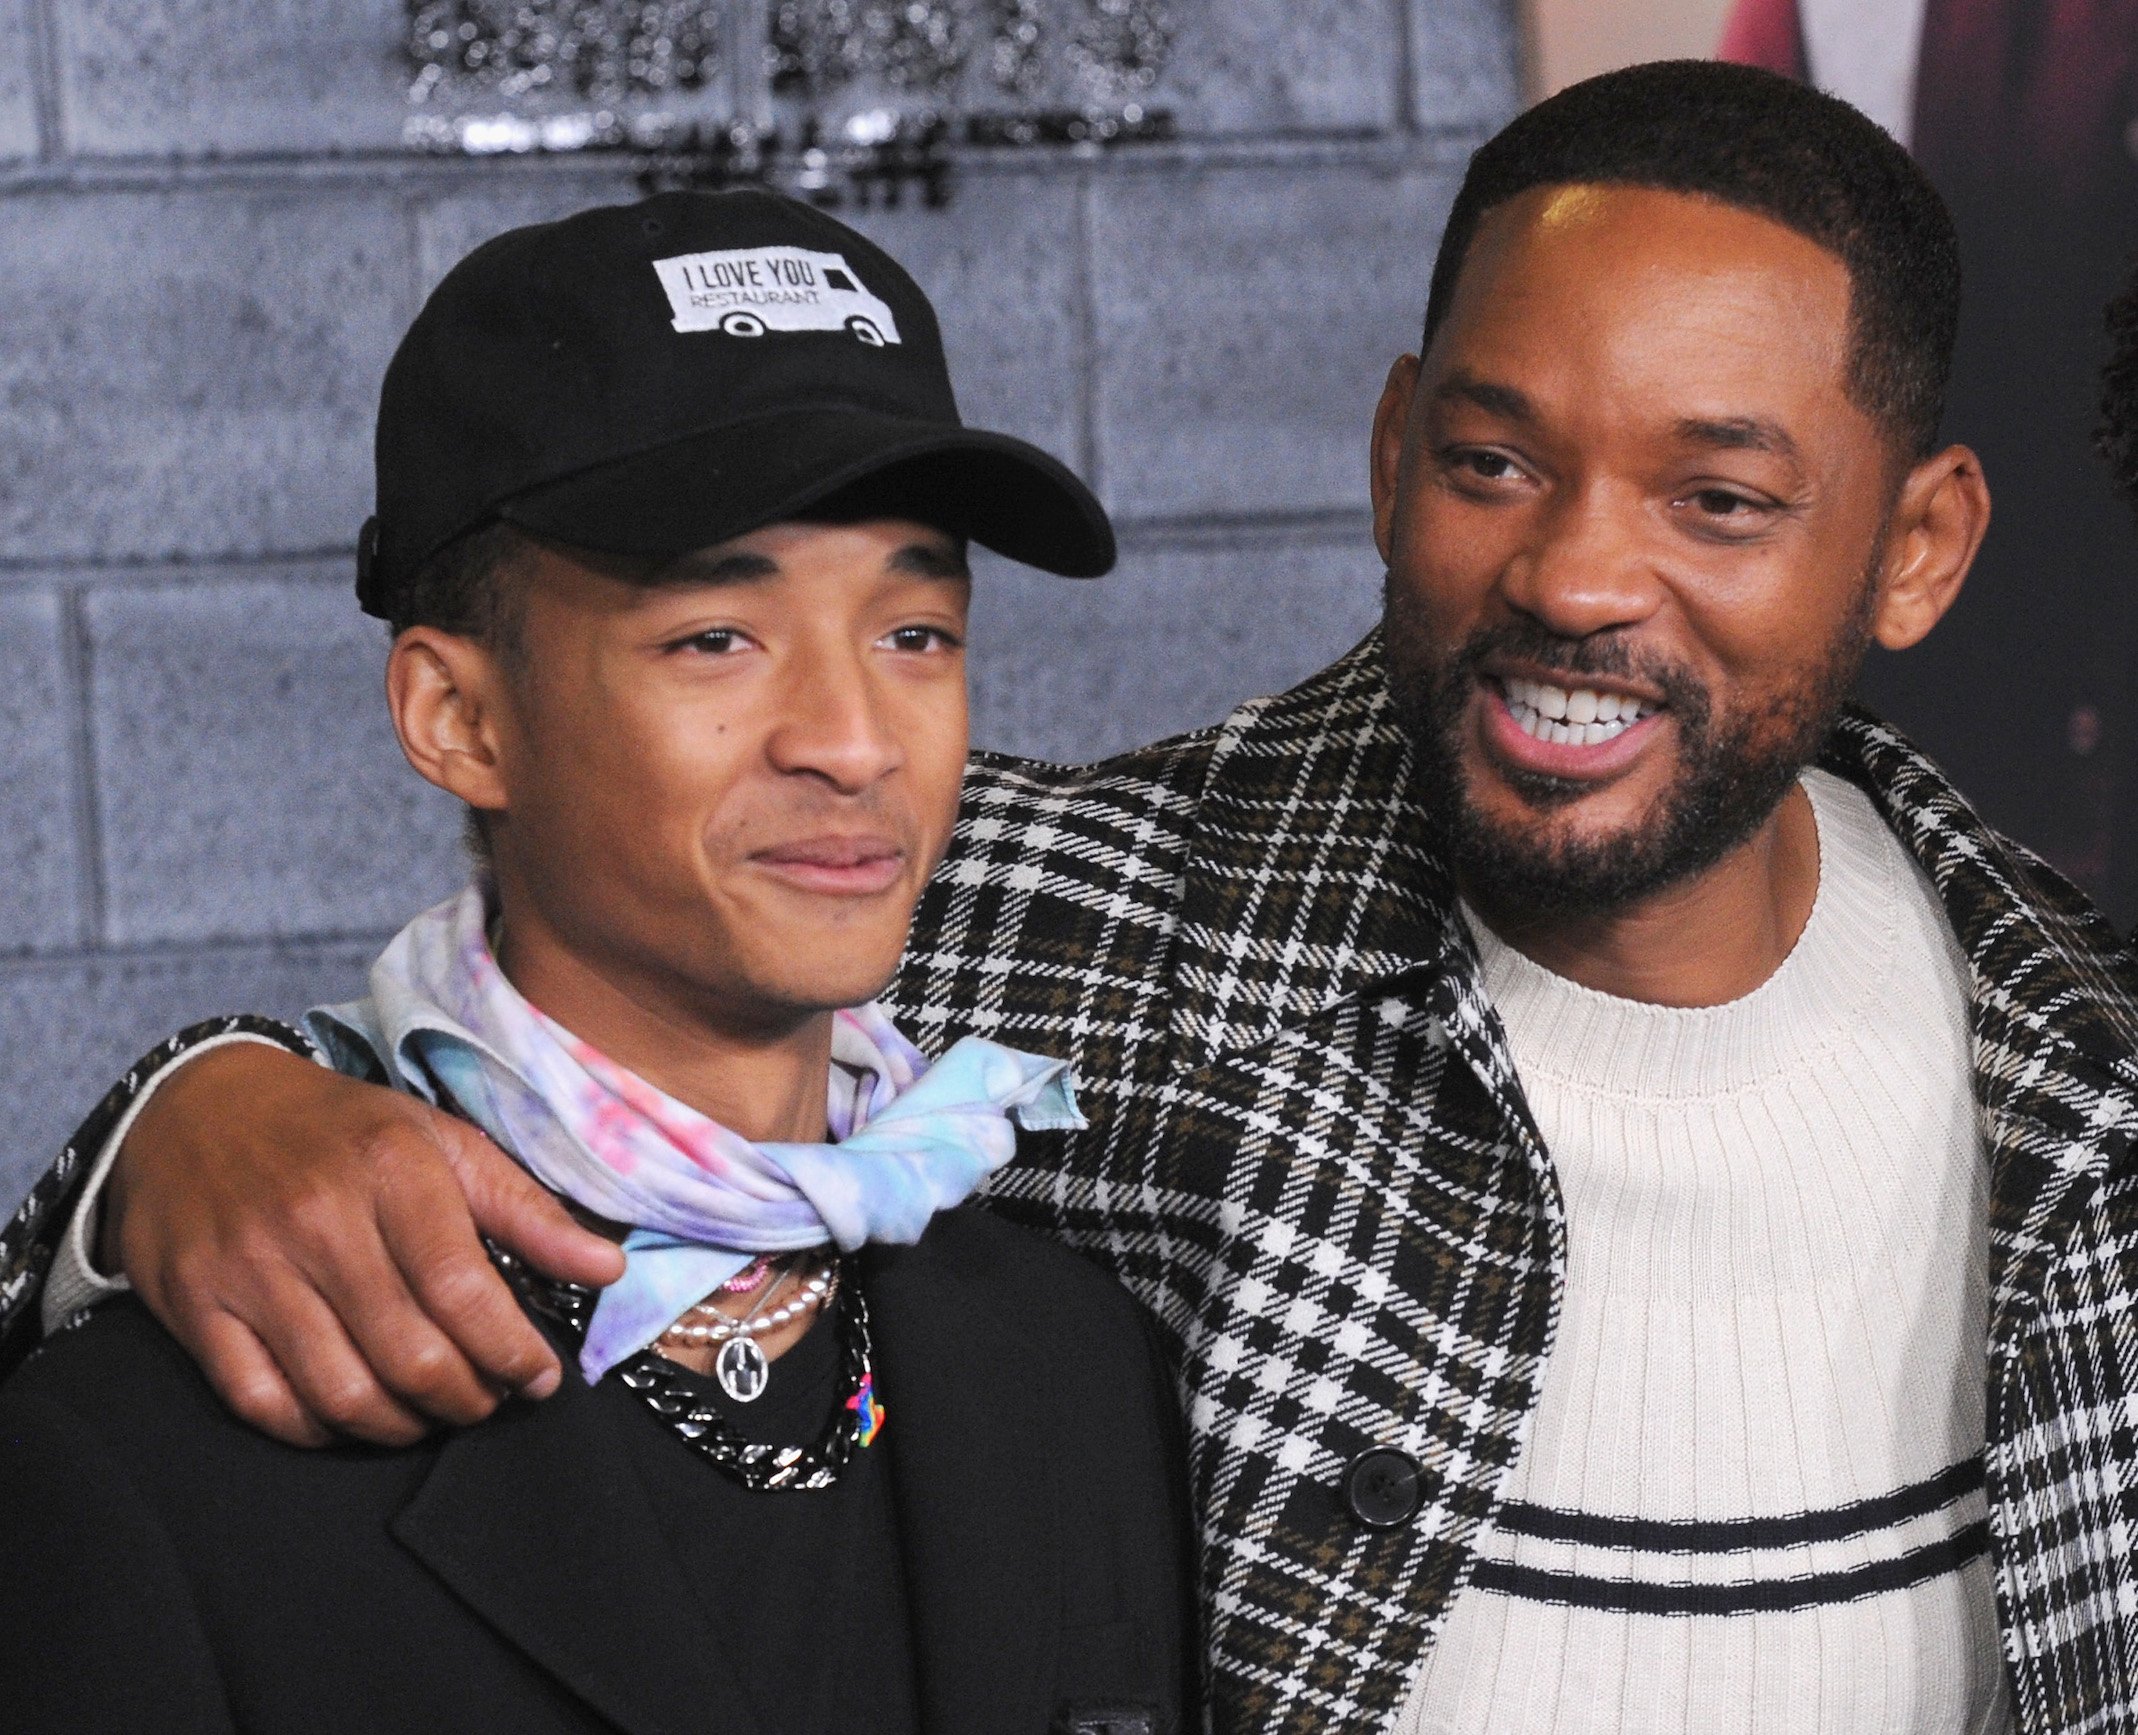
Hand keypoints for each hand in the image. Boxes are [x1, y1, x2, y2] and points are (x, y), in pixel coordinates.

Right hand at [104, 1043, 625, 1447]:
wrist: (201, 1105)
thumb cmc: (343, 1130)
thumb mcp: (443, 1142)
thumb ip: (527, 1210)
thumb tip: (609, 1267)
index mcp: (392, 1170)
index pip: (463, 1290)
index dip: (511, 1351)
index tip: (540, 1377)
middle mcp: (317, 1221)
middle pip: (409, 1355)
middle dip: (468, 1397)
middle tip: (489, 1399)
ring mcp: (249, 1269)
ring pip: (341, 1392)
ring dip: (403, 1424)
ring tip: (434, 1411)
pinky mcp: (194, 1308)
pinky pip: (263, 1403)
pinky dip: (319, 1428)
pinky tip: (356, 1414)